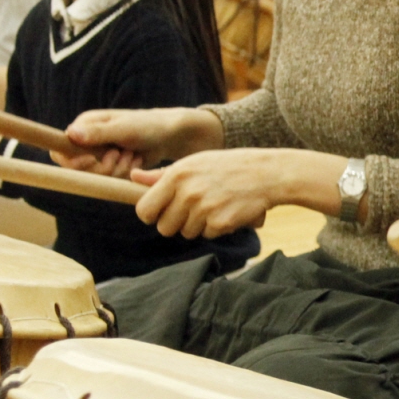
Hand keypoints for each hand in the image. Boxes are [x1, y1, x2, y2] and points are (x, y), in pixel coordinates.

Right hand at [62, 107, 220, 171]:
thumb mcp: (124, 129)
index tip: (90, 160)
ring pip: (96, 175)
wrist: (171, 135)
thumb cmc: (148, 125)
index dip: (71, 161)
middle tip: (119, 155)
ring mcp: (100, 153)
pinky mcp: (112, 164)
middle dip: (101, 166)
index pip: (61, 150)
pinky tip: (136, 161)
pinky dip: (124, 173)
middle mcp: (88, 139)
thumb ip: (98, 133)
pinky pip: (110, 178)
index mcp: (85, 125)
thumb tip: (71, 134)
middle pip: (78, 168)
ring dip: (116, 169)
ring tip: (132, 155)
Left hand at [130, 147, 284, 239]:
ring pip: (186, 233)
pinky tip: (226, 210)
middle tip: (191, 210)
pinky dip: (215, 227)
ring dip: (197, 225)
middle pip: (164, 228)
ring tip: (212, 206)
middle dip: (175, 223)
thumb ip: (161, 175)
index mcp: (176, 175)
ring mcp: (204, 209)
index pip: (144, 210)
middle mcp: (187, 192)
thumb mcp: (193, 162)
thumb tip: (133, 177)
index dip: (150, 215)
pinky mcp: (220, 222)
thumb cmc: (226, 166)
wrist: (265, 173)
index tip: (159, 213)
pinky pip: (207, 235)